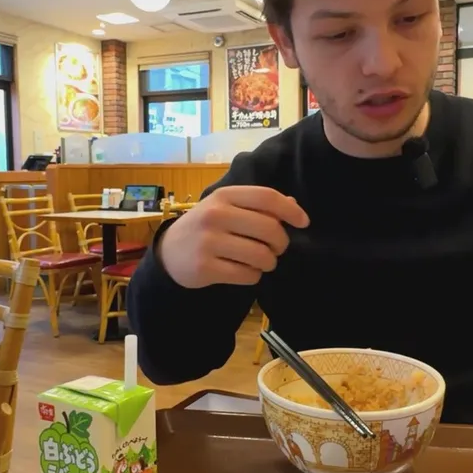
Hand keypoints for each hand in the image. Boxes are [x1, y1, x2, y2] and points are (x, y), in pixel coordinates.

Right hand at [157, 185, 309, 287]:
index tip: (303, 222)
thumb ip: (257, 205)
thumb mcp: (226, 208)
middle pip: (270, 229)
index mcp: (224, 196)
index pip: (267, 197)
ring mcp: (209, 241)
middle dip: (282, 243)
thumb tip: (293, 204)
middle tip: (277, 249)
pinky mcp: (205, 267)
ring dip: (268, 263)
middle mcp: (216, 215)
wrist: (169, 253)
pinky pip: (247, 275)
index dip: (291, 210)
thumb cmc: (206, 227)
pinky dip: (253, 276)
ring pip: (262, 255)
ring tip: (260, 262)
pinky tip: (244, 271)